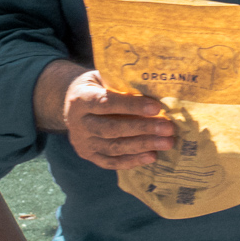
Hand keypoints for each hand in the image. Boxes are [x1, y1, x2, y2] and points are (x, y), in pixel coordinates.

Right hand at [57, 68, 174, 169]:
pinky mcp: (88, 155)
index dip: (132, 106)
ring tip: (167, 143)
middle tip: (169, 128)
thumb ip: (125, 85)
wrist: (71, 102)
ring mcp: (82, 141)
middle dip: (143, 128)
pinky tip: (152, 156)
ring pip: (113, 147)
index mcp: (81, 99)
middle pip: (111, 129)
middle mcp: (78, 122)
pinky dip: (132, 161)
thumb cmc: (100, 86)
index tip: (157, 107)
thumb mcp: (107, 78)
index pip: (106, 103)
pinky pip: (110, 162)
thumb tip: (159, 90)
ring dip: (142, 146)